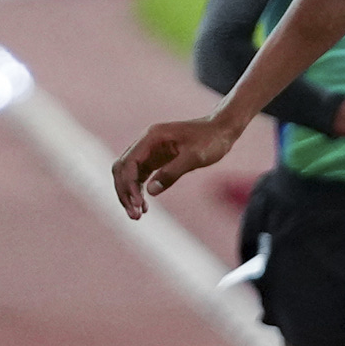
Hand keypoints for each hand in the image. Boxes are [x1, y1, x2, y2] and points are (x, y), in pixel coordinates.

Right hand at [112, 113, 236, 214]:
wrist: (222, 130)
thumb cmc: (211, 140)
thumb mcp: (194, 157)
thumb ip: (172, 173)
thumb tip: (150, 191)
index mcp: (152, 137)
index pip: (128, 163)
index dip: (129, 185)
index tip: (138, 204)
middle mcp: (146, 142)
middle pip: (122, 169)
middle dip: (124, 192)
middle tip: (134, 215)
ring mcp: (150, 151)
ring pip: (128, 174)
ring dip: (129, 194)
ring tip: (137, 215)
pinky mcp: (156, 159)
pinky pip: (139, 176)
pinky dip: (138, 191)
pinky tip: (144, 206)